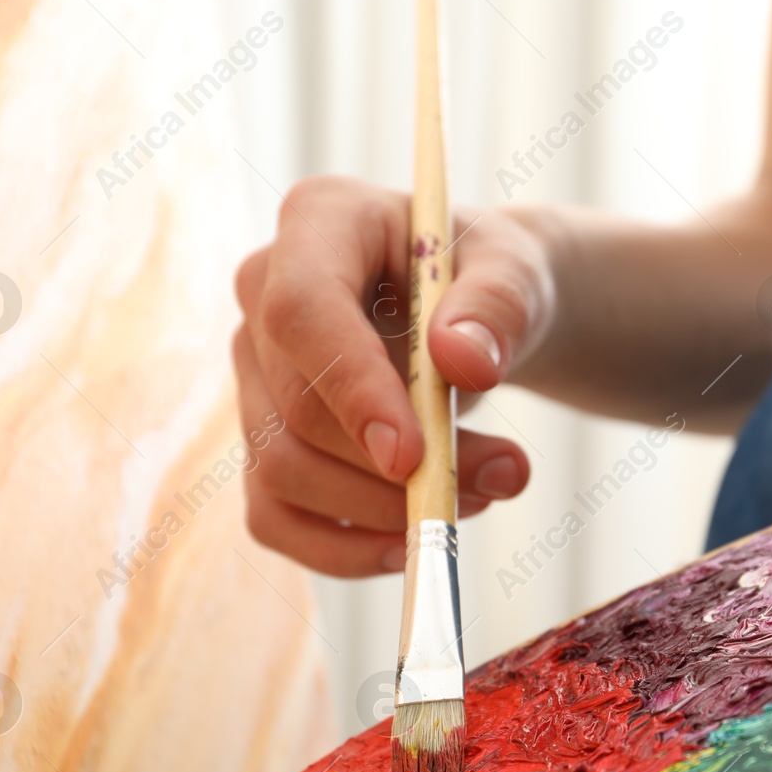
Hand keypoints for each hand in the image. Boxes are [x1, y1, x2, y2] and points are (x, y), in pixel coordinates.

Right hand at [233, 176, 555, 576]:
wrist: (476, 318)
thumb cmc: (489, 282)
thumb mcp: (518, 274)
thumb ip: (499, 306)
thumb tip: (464, 362)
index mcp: (319, 222)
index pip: (303, 311)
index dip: (351, 388)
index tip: (415, 456)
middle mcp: (263, 295)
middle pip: (298, 409)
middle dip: (399, 468)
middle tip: (505, 477)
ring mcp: (253, 374)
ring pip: (284, 473)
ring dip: (387, 510)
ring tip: (486, 492)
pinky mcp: (262, 440)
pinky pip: (276, 518)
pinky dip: (345, 548)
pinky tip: (412, 543)